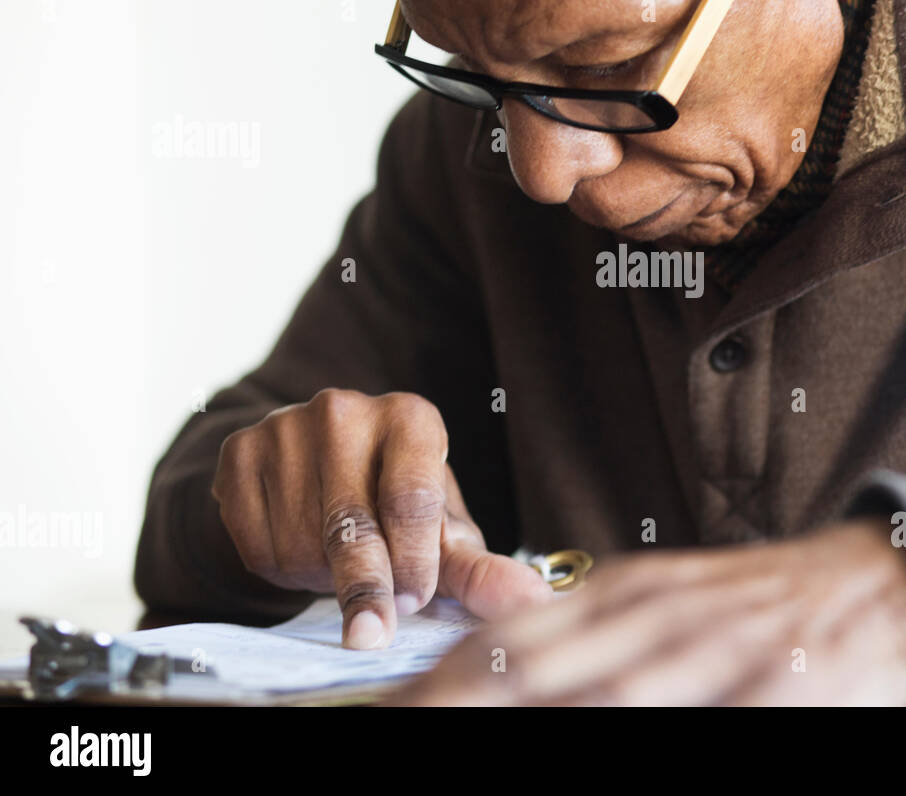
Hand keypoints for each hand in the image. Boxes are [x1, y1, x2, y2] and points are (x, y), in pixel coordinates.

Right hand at [212, 388, 552, 648]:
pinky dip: (276, 565)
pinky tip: (295, 546)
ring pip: (300, 538)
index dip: (414, 557)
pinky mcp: (238, 452)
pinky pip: (254, 537)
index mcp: (410, 417)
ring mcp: (285, 426)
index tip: (414, 601)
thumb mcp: (440, 534)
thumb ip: (480, 570)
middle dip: (365, 585)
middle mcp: (345, 410)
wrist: (310, 480)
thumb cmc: (393, 508)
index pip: (412, 495)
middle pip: (353, 521)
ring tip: (336, 564)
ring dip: (319, 576)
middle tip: (372, 633)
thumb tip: (531, 602)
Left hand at [387, 518, 905, 704]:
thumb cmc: (753, 605)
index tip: (390, 710)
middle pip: (533, 673)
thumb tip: (497, 672)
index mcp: (623, 595)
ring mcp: (713, 654)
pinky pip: (702, 720)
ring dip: (532, 716)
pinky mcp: (774, 688)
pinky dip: (643, 720)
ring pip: (608, 700)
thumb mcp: (661, 604)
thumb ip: (588, 637)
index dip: (438, 686)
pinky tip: (606, 727)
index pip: (507, 642)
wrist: (875, 584)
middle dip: (455, 705)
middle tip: (397, 724)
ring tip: (457, 725)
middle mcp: (654, 619)